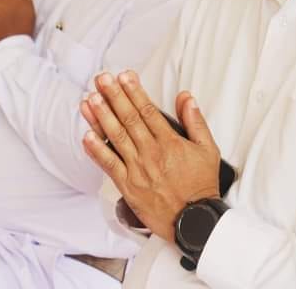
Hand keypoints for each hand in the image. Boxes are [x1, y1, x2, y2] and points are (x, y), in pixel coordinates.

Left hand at [81, 71, 220, 242]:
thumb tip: (186, 98)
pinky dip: (97, 151)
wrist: (194, 220)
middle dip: (114, 96)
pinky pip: (109, 165)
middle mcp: (151, 153)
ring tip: (91, 99)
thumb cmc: (200, 186)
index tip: (124, 76)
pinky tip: (87, 136)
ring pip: (116, 137)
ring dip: (101, 117)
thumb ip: (195, 121)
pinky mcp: (128, 186)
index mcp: (169, 142)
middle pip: (128, 119)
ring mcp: (138, 169)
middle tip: (102, 79)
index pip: (148, 111)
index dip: (134, 91)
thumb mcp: (208, 150)